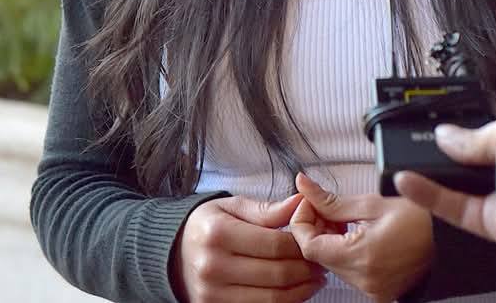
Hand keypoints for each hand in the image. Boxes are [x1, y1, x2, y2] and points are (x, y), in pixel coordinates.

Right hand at [170, 193, 325, 302]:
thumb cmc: (209, 224)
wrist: (174, 252)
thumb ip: (267, 209)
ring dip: (301, 290)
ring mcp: (213, 294)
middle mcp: (213, 267)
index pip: (274, 244)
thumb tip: (301, 203)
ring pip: (272, 299)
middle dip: (306, 269)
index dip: (302, 245)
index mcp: (218, 234)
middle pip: (275, 274)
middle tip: (321, 261)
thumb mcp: (233, 207)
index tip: (316, 241)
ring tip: (314, 277)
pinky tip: (296, 291)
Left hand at [290, 173, 432, 301]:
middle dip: (316, 227)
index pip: (308, 246)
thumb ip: (333, 200)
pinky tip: (356, 234)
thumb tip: (305, 186)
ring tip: (347, 219)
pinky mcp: (378, 293)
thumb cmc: (421, 219)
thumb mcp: (373, 203)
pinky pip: (348, 273)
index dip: (302, 221)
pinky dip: (344, 251)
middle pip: (318, 256)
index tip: (310, 202)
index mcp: (362, 257)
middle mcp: (364, 282)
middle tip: (329, 206)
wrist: (451, 241)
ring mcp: (371, 291)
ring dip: (330, 239)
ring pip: (331, 264)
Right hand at [394, 112, 495, 242]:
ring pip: (458, 187)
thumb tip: (443, 135)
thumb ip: (470, 137)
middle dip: (445, 155)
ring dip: (432, 175)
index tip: (437, 128)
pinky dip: (428, 196)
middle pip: (470, 164)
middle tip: (416, 144)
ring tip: (404, 159)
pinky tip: (408, 181)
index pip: (487, 137)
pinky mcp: (488, 222)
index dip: (463, 134)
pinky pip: (453, 207)